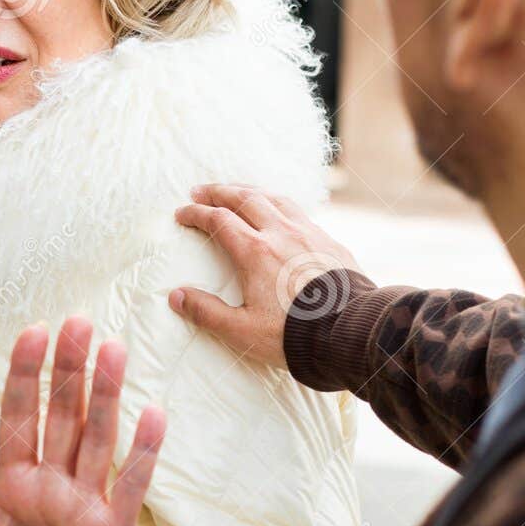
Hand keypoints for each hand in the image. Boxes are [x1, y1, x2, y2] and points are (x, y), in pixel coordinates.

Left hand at [0, 317, 164, 525]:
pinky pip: (131, 484)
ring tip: (112, 349)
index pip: (17, 418)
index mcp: (11, 485)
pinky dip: (143, 452)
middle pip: (61, 415)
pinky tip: (153, 414)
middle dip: (68, 370)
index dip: (23, 377)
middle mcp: (51, 483)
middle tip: (78, 322)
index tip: (31, 333)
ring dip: (104, 395)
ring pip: (96, 437)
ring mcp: (85, 502)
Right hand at [170, 184, 360, 367]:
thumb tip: (176, 296)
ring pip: (275, 199)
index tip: (182, 213)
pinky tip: (280, 211)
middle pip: (245, 198)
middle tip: (202, 191)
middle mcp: (281, 233)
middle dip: (219, 191)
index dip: (196, 213)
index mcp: (255, 252)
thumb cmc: (293, 335)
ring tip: (238, 191)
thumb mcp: (242, 330)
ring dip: (251, 191)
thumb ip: (207, 312)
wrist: (348, 332)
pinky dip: (280, 203)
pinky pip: (300, 212)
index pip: (218, 220)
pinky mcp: (329, 242)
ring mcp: (308, 233)